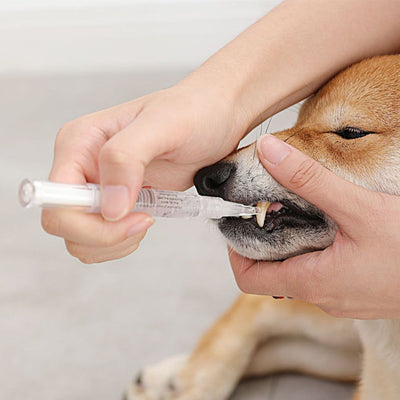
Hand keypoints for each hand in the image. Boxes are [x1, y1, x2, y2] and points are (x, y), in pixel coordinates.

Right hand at [42, 84, 244, 262]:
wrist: (214, 119)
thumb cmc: (193, 112)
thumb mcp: (163, 125)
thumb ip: (126, 158)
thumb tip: (108, 207)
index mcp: (79, 143)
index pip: (57, 201)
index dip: (89, 223)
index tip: (135, 215)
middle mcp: (81, 166)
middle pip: (64, 225)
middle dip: (104, 236)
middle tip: (145, 218)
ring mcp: (98, 186)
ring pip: (81, 238)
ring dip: (115, 241)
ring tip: (147, 216)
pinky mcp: (115, 201)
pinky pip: (102, 238)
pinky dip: (123, 240)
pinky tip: (145, 218)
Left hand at [229, 135, 399, 318]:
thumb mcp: (358, 209)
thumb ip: (308, 180)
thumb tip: (267, 151)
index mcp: (311, 282)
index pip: (247, 276)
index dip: (235, 249)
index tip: (239, 219)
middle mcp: (321, 295)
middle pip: (271, 269)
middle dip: (265, 236)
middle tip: (271, 203)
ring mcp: (340, 295)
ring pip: (298, 268)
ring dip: (291, 239)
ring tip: (299, 208)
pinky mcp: (357, 289)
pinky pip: (323, 270)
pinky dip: (316, 247)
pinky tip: (331, 224)